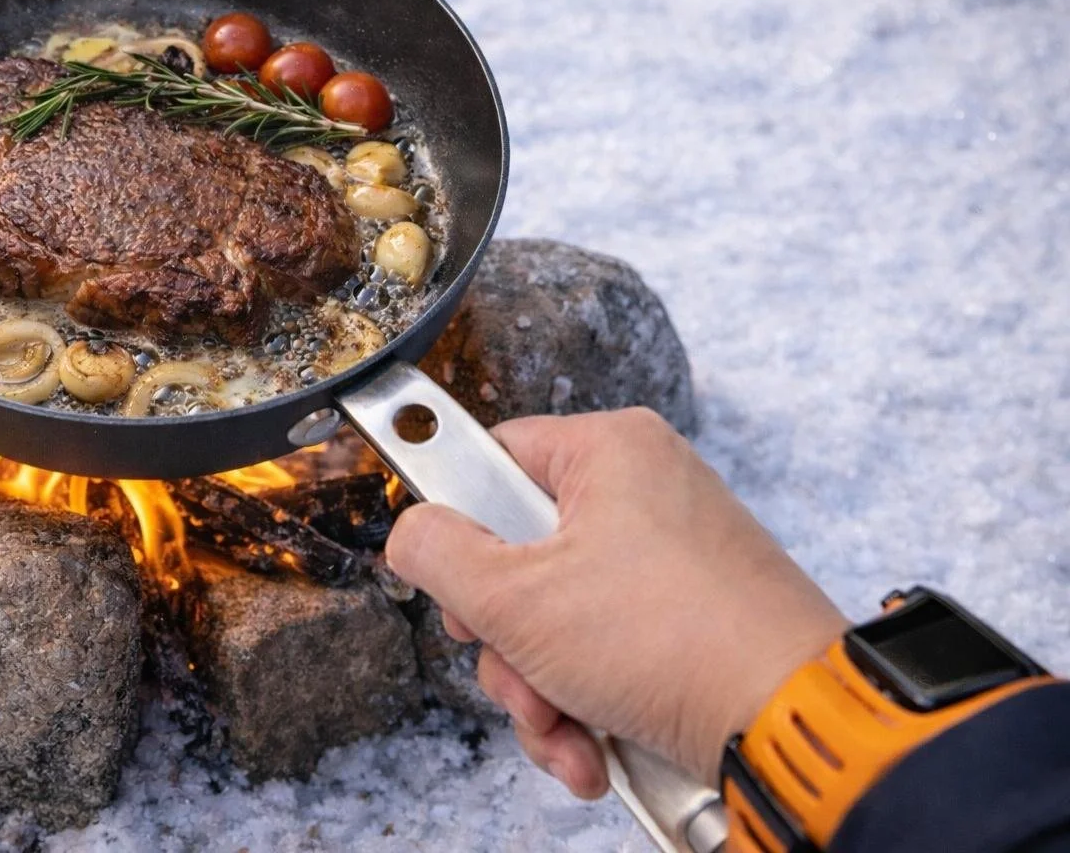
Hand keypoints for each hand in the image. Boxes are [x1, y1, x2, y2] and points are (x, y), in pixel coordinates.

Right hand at [385, 408, 846, 795]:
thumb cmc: (672, 641)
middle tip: (515, 669)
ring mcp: (674, 559)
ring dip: (543, 688)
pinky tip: (594, 748)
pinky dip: (590, 703)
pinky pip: (608, 650)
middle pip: (521, 555)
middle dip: (506, 640)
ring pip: (560, 617)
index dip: (455, 522)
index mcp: (609, 452)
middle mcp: (647, 493)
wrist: (790, 725)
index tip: (442, 574)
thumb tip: (411, 535)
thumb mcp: (515, 597)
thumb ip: (439, 554)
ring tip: (564, 728)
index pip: (493, 458)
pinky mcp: (692, 619)